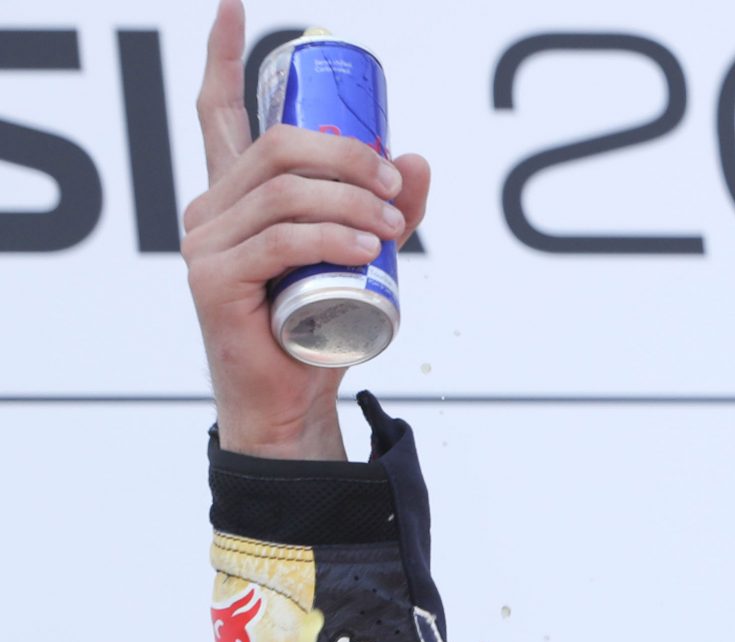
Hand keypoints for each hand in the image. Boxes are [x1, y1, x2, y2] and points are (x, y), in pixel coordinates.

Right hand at [181, 0, 430, 458]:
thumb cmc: (320, 323)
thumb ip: (390, 207)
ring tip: (391, 226)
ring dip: (348, 200)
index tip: (234, 6)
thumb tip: (415, 157)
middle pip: (277, 147)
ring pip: (283, 193)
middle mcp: (212, 205)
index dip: (223, 55)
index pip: (217, 108)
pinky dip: (329, 238)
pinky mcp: (213, 279)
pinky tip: (365, 245)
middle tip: (392, 183)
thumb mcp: (365, 254)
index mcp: (237, 190)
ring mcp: (206, 241)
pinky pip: (278, 242)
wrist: (292, 397)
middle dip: (344, 154)